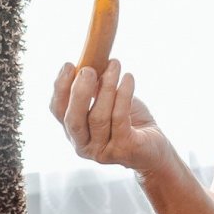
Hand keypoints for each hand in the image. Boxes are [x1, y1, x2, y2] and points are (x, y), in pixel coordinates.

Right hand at [50, 59, 167, 175]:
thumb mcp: (108, 102)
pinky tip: (128, 78)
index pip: (58, 111)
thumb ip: (95, 89)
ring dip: (106, 87)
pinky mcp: (123, 150)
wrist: (155, 147)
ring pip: (98, 117)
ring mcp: (102, 151)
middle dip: (79, 92)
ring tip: (115, 65)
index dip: (60, 88)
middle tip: (89, 69)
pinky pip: (120, 118)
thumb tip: (90, 61)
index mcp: (74, 132)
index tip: (69, 65)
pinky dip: (123, 94)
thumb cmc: (129, 121)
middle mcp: (83, 145)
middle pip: (73, 119)